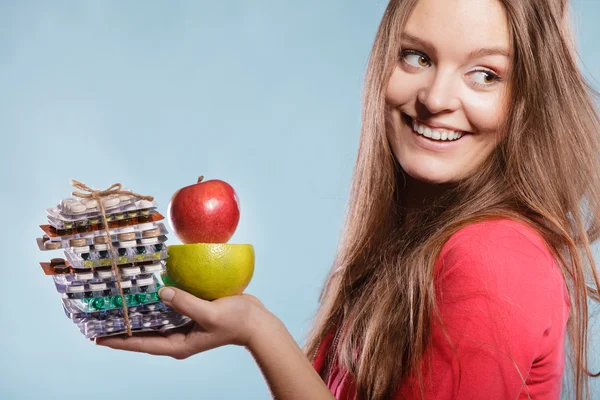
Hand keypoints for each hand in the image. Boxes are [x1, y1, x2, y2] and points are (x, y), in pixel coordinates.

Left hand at [96, 287, 268, 358]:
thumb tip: (161, 292)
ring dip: (137, 313)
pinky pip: (166, 309)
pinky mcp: (190, 314)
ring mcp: (183, 326)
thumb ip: (186, 303)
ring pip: (153, 321)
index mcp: (178, 344)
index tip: (95, 337)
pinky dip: (155, 302)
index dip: (118, 340)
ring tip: (117, 303)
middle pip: (142, 334)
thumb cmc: (236, 321)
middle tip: (99, 317)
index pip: (141, 344)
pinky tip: (147, 291)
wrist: (256, 322)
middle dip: (122, 327)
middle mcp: (176, 337)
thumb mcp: (210, 313)